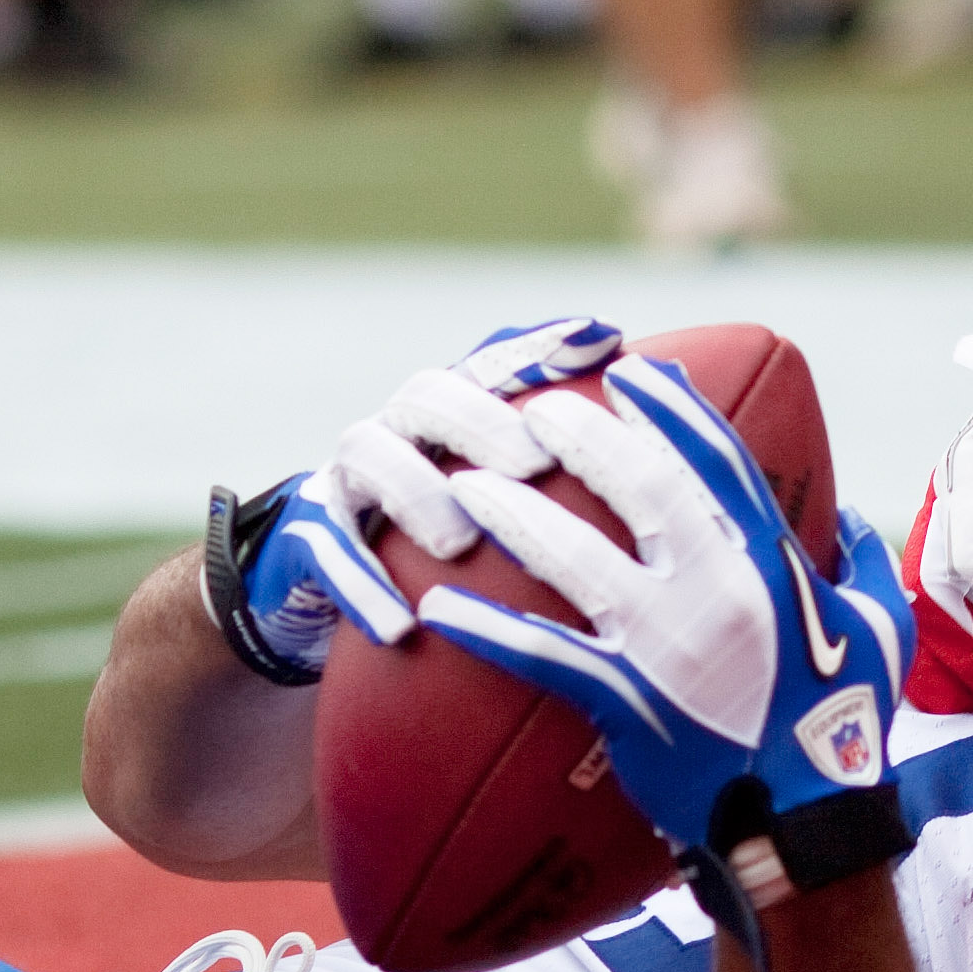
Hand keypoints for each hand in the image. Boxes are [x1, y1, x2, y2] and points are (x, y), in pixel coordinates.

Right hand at [205, 315, 623, 682]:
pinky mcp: (303, 536)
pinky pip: (324, 553)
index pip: (497, 362)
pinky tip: (396, 628)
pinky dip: (358, 587)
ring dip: (414, 491)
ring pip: (368, 454)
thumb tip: (669, 393)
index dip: (544, 346)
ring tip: (455, 540)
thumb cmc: (439, 541)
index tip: (605, 342)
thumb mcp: (504, 503)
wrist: (319, 591)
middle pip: (429, 392)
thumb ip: (570, 460)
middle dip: (479, 418)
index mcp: (453, 414)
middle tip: (532, 460)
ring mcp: (344, 478)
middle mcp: (397, 430)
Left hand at [428, 357, 909, 931]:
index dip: (672, 409)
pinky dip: (488, 632)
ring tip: (467, 485)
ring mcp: (671, 645)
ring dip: (517, 517)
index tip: (632, 371)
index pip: (719, 461)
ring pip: (578, 559)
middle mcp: (721, 590)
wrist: (808, 829)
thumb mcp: (880, 634)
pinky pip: (544, 656)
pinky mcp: (629, 704)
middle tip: (534, 409)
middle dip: (584, 437)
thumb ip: (865, 566)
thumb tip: (854, 522)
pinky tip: (437, 610)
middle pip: (641, 487)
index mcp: (774, 565)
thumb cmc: (843, 733)